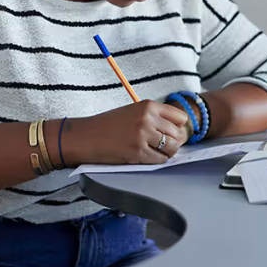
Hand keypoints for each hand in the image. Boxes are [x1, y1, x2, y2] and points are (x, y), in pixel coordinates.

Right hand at [64, 100, 189, 165]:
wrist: (86, 136)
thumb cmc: (108, 125)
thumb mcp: (133, 111)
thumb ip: (153, 117)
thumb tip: (176, 130)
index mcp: (148, 106)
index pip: (180, 117)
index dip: (179, 127)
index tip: (174, 132)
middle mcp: (148, 119)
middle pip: (179, 134)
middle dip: (176, 142)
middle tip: (168, 146)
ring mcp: (143, 136)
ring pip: (172, 148)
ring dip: (168, 153)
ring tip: (159, 152)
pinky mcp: (138, 152)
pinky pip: (160, 160)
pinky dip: (158, 160)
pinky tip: (149, 157)